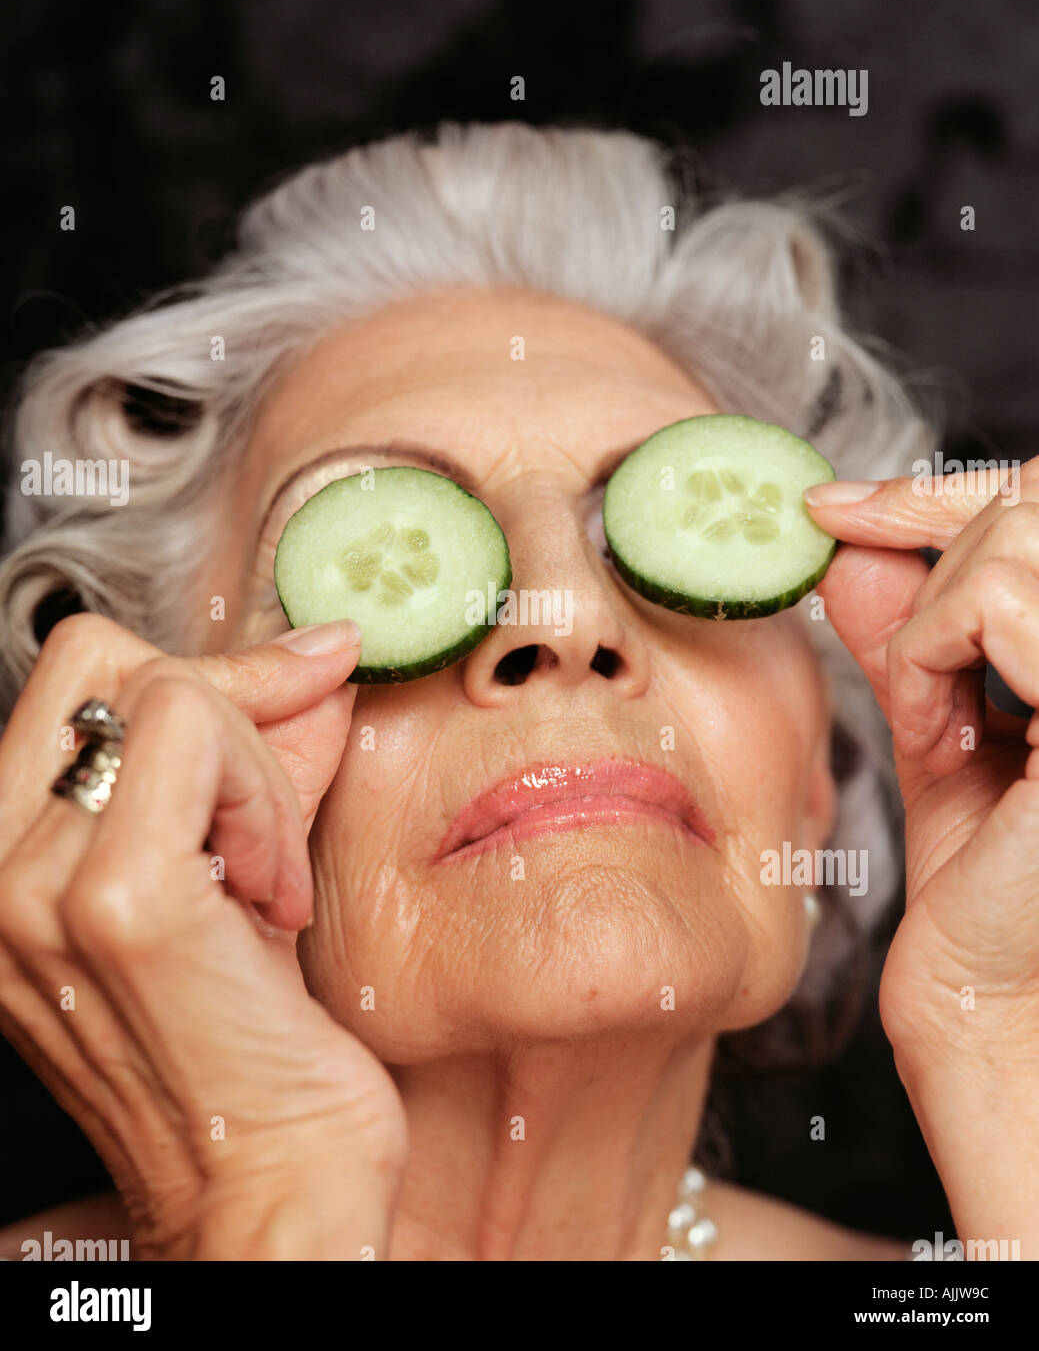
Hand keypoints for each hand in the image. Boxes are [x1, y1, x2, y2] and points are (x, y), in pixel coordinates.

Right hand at [0, 613, 406, 1259]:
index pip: (81, 675)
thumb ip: (258, 764)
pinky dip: (264, 800)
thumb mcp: (236, 879)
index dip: (203, 675)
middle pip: (104, 659)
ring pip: (169, 693)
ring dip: (255, 771)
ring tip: (268, 880)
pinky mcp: (120, 905)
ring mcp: (42, 889)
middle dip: (223, 702)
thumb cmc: (253, 1059)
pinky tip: (272, 897)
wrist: (269, 1195)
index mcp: (9, 867)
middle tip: (271, 808)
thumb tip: (315, 663)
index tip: (293, 694)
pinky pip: (202, 743)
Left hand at [804, 461, 1038, 1249]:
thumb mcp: (943, 715)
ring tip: (929, 713)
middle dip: (931, 538)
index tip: (831, 505)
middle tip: (888, 636)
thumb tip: (853, 537)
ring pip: (1019, 533)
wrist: (983, 992)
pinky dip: (932, 653)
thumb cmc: (978, 875)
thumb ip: (915, 626)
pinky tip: (940, 735)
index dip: (940, 491)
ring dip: (931, 617)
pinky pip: (998, 599)